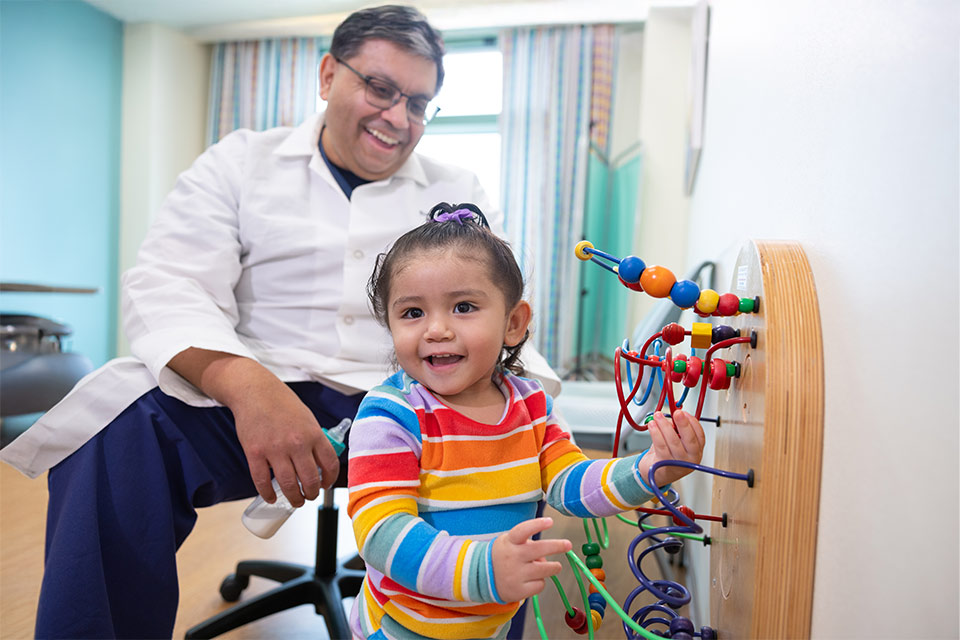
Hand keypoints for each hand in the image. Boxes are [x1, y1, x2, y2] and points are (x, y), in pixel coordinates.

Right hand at [167, 349, 339, 505]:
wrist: (254, 391)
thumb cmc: (282, 404)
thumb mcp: (307, 418)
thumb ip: (315, 439)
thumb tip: (321, 464)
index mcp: (313, 434)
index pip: (330, 464)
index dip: (330, 480)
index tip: (326, 485)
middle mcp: (296, 443)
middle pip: (310, 480)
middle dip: (311, 493)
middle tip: (309, 496)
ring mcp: (274, 449)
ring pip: (288, 485)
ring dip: (294, 498)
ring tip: (296, 501)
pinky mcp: (254, 453)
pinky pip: (262, 481)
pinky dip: (268, 494)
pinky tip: (272, 498)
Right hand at [491, 517, 571, 602]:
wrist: (481, 577)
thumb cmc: (503, 555)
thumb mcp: (510, 542)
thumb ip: (528, 544)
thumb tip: (547, 557)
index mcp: (510, 542)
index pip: (523, 530)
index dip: (537, 525)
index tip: (550, 521)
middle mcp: (513, 557)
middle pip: (539, 550)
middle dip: (557, 546)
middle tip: (568, 544)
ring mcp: (516, 575)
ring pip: (545, 569)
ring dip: (554, 567)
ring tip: (555, 566)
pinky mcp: (519, 590)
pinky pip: (540, 585)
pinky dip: (540, 581)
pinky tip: (533, 579)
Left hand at [636, 410, 705, 487]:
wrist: (656, 473)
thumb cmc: (668, 454)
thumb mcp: (677, 441)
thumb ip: (678, 428)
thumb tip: (675, 412)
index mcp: (697, 451)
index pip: (700, 435)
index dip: (692, 422)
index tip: (683, 412)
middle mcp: (691, 458)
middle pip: (689, 439)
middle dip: (683, 423)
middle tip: (676, 413)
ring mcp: (679, 463)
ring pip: (673, 441)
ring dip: (664, 426)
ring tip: (658, 416)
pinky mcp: (665, 464)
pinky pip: (661, 446)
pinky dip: (656, 433)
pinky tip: (652, 425)